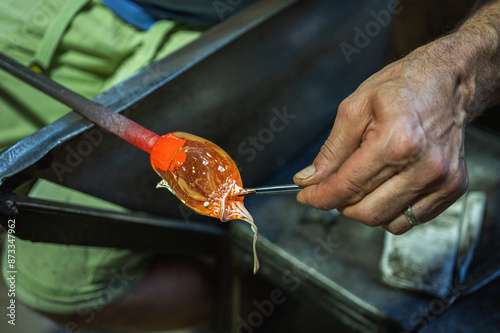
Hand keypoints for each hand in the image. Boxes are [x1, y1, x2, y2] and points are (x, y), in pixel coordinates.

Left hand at [294, 38, 471, 233]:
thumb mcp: (355, 108)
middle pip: (366, 212)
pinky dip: (390, 211)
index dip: (320, 197)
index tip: (306, 196)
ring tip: (363, 182)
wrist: (449, 82)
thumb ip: (331, 150)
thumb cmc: (402, 87)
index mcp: (397, 141)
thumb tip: (309, 179)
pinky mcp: (453, 188)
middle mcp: (424, 166)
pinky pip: (411, 219)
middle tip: (333, 187)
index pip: (347, 187)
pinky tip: (386, 186)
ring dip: (365, 209)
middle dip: (340, 204)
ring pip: (387, 222)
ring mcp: (443, 180)